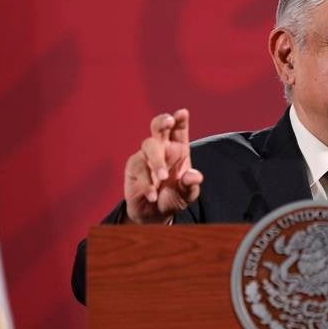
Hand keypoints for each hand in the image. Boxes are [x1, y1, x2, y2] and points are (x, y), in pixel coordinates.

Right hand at [123, 109, 203, 223]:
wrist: (154, 214)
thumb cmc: (173, 198)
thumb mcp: (187, 195)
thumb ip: (190, 185)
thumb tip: (194, 176)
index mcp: (178, 148)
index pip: (179, 129)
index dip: (181, 119)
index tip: (182, 113)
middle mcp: (162, 148)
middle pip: (159, 127)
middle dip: (163, 121)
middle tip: (168, 122)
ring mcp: (146, 156)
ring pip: (149, 146)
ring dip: (156, 161)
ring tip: (162, 178)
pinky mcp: (133, 167)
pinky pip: (138, 169)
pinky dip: (146, 182)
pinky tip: (152, 195)